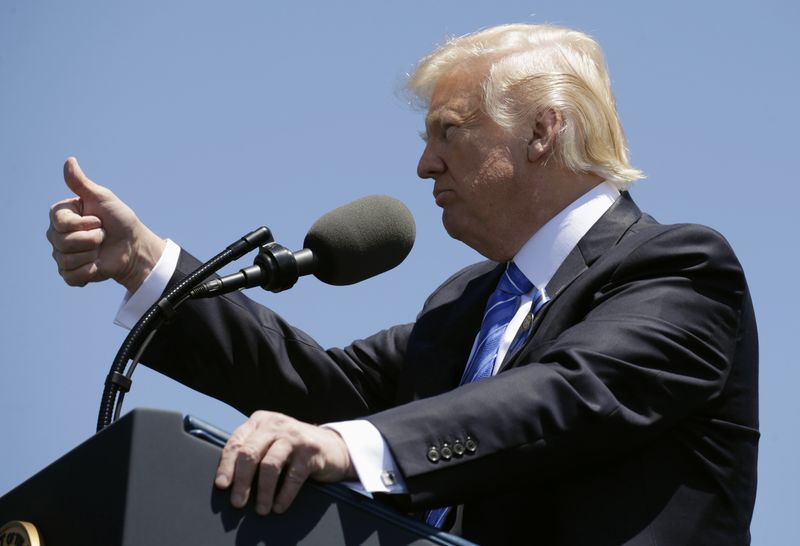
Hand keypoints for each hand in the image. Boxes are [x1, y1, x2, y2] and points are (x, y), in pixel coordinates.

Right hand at [46, 157, 165, 291]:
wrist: (134, 246)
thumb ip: (81, 183)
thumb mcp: (103, 198)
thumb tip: (69, 160)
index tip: (98, 220)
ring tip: (100, 249)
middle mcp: (56, 235)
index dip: (84, 223)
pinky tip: (97, 265)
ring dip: (91, 255)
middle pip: (62, 242)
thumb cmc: (120, 220)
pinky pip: (71, 277)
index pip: (60, 222)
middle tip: (102, 235)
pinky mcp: (70, 274)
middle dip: (91, 239)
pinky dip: (89, 272)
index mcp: (61, 216)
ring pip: (66, 260)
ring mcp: (62, 255)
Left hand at [215, 411, 355, 514]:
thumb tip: (227, 480)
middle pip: (250, 453)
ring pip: (270, 465)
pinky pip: (293, 477)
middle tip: (237, 502)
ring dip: (263, 491)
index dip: (227, 465)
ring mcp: (294, 436)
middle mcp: (276, 424)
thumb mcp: (270, 441)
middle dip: (241, 480)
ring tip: (261, 509)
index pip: (237, 442)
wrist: (332, 446)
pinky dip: (284, 495)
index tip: (222, 485)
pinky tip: (279, 506)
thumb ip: (252, 449)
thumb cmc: (293, 448)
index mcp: (261, 421)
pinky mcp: (311, 451)